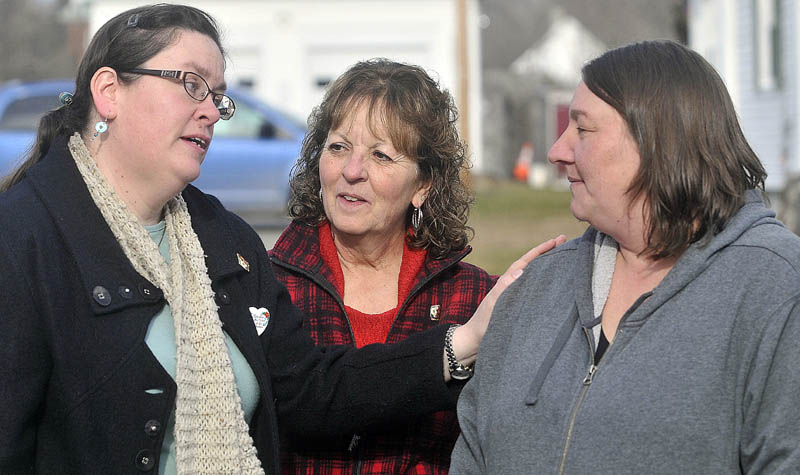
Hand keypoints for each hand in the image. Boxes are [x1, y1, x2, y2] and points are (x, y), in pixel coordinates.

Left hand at [444, 235, 566, 380]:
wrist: (474, 341)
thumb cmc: (483, 324)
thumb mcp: (494, 304)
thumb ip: (505, 287)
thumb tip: (522, 270)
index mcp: (507, 282)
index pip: (526, 261)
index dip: (541, 250)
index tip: (556, 240)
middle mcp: (512, 286)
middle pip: (533, 266)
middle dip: (548, 255)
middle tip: (567, 244)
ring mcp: (515, 296)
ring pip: (535, 278)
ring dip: (548, 269)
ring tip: (566, 261)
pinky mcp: (518, 308)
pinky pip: (535, 292)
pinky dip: (545, 286)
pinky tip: (556, 287)